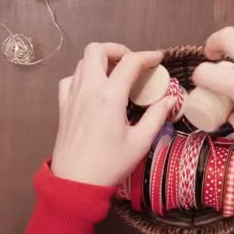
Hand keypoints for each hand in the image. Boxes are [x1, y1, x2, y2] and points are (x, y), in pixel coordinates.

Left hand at [51, 43, 174, 186]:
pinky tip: (94, 89)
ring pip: (82, 62)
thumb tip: (171, 99)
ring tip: (116, 75)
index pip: (130, 62)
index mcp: (110, 97)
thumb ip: (156, 116)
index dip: (147, 56)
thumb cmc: (110, 164)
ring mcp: (72, 96)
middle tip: (132, 63)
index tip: (158, 59)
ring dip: (100, 61)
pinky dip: (83, 76)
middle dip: (118, 50)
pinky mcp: (63, 106)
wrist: (75, 184)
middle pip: (97, 49)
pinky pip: (70, 79)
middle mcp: (88, 90)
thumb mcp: (140, 142)